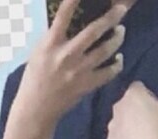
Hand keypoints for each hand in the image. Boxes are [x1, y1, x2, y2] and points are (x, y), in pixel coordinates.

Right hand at [14, 0, 128, 128]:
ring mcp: (79, 71)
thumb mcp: (38, 52)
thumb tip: (70, 22)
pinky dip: (116, 65)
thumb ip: (54, 37)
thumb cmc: (35, 77)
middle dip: (110, 18)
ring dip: (117, 39)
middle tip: (122, 9)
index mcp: (51, 43)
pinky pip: (108, 73)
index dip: (74, 0)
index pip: (63, 15)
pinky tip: (119, 59)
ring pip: (105, 51)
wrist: (37, 109)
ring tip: (121, 32)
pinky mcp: (87, 85)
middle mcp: (67, 54)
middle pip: (93, 31)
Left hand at [106, 80, 157, 138]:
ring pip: (121, 123)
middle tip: (151, 125)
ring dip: (129, 127)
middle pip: (127, 105)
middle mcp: (118, 107)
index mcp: (132, 94)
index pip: (139, 88)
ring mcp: (111, 127)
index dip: (149, 96)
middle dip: (137, 111)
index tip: (157, 109)